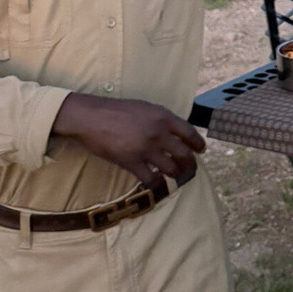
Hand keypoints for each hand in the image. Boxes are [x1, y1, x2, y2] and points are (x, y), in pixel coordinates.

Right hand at [51, 93, 205, 185]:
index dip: (198, 144)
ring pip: (171, 169)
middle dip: (190, 164)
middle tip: (190, 168)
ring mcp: (146, 149)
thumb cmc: (117, 110)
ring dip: (175, 175)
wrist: (91, 117)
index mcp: (164, 117)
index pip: (190, 133)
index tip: (201, 150)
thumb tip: (176, 131)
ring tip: (175, 177)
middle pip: (184, 154)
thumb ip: (162, 119)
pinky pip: (150, 179)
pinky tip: (156, 182)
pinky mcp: (131, 162)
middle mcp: (159, 133)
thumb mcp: (146, 108)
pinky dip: (156, 183)